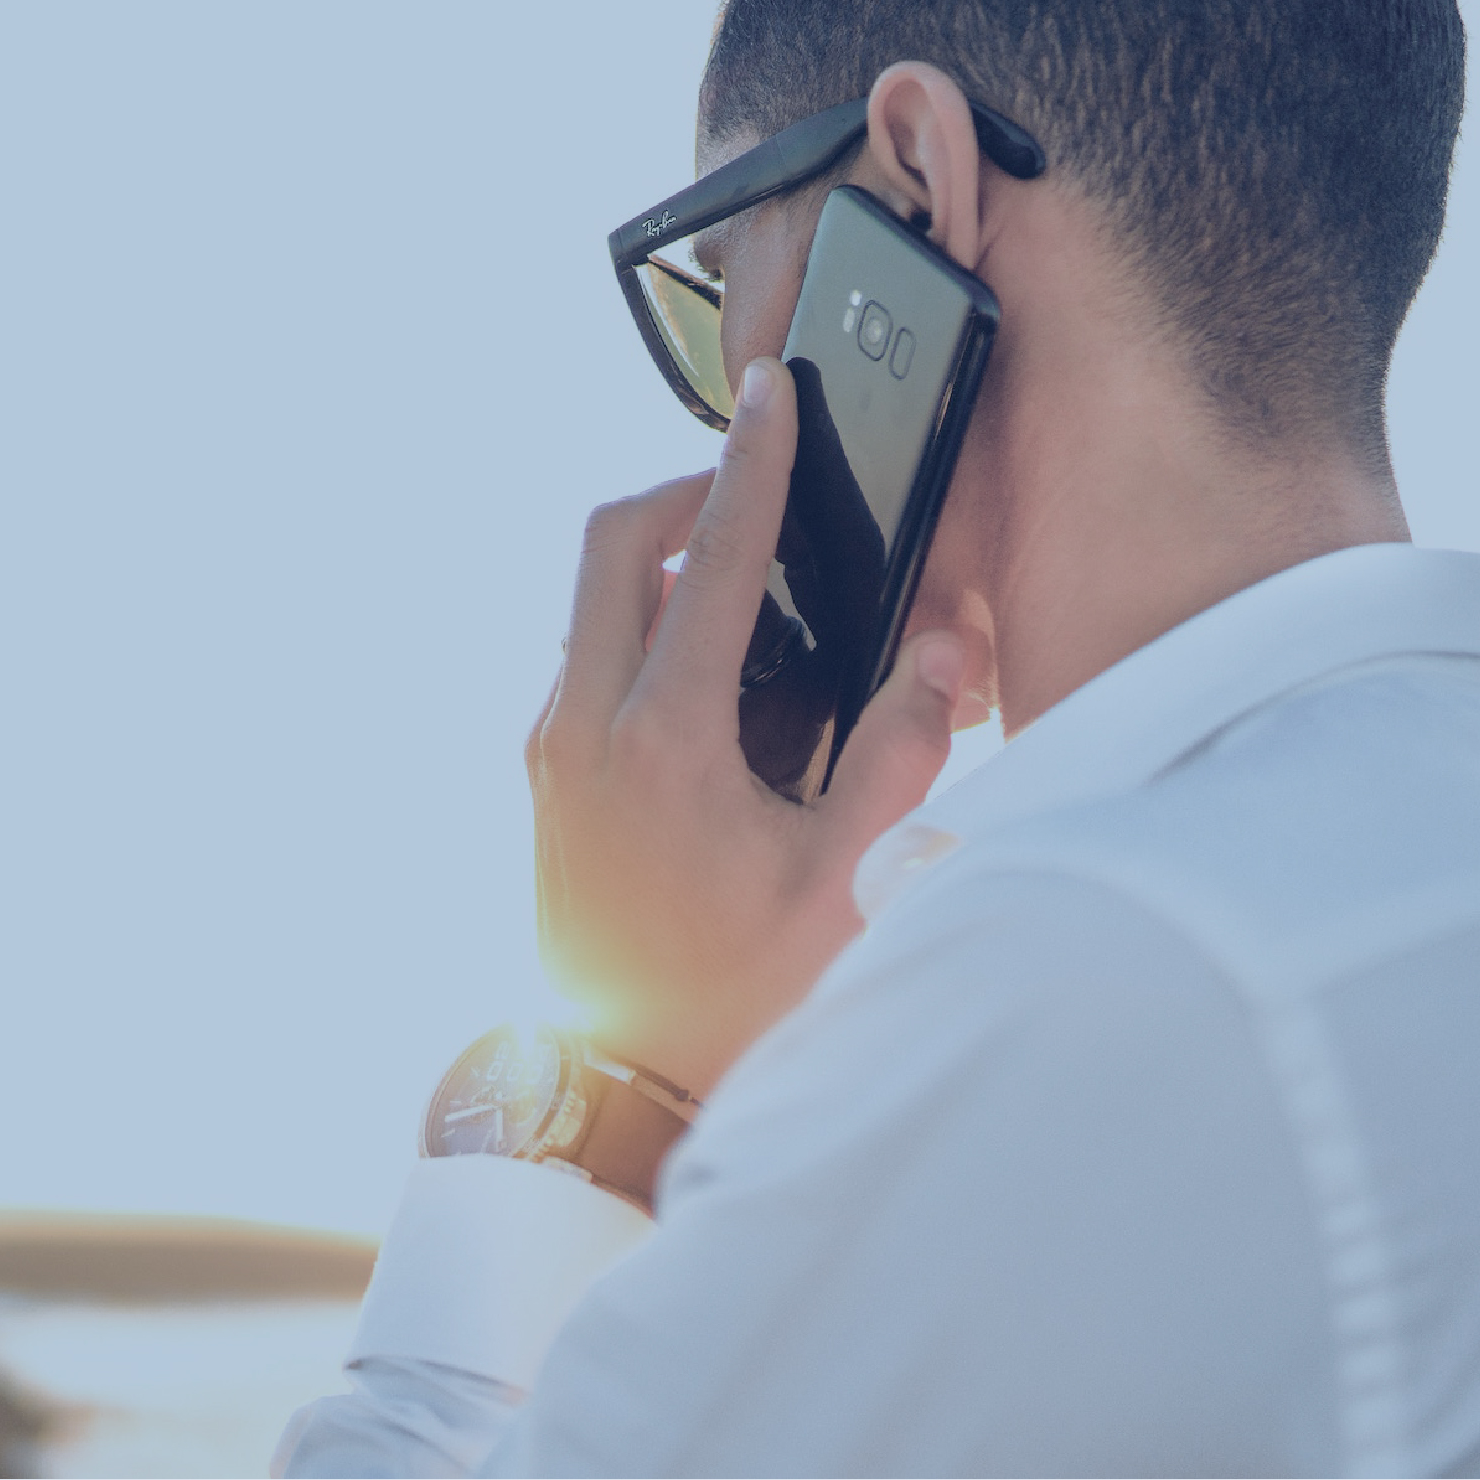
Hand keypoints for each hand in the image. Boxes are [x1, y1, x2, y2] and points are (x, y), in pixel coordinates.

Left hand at [526, 357, 966, 1097]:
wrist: (622, 1085)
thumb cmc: (733, 994)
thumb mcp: (844, 881)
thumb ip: (902, 753)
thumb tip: (938, 649)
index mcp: (661, 741)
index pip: (710, 561)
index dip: (752, 464)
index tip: (772, 394)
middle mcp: (582, 729)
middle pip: (607, 542)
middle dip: (680, 492)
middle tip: (754, 494)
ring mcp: (549, 751)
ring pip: (586, 596)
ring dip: (654, 559)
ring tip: (744, 582)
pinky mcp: (541, 777)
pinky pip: (583, 652)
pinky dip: (637, 620)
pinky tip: (710, 666)